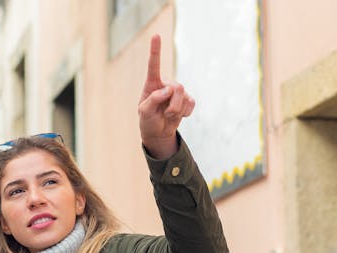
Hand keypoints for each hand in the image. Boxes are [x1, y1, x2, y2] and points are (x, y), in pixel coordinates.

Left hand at [138, 34, 194, 159]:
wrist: (158, 132)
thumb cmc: (148, 121)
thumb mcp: (145, 112)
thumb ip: (154, 99)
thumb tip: (169, 89)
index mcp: (152, 84)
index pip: (153, 65)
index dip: (155, 50)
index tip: (156, 35)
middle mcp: (166, 84)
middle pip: (177, 87)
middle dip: (172, 105)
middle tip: (164, 113)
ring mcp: (177, 91)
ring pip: (184, 97)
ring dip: (177, 110)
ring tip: (168, 114)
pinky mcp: (187, 99)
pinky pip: (191, 104)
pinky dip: (185, 113)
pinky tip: (178, 115)